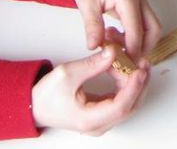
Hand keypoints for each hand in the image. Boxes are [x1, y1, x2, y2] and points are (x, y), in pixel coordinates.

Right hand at [31, 32, 149, 134]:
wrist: (34, 105)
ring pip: (129, 102)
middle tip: (142, 60)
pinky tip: (125, 66)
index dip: (134, 87)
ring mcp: (102, 120)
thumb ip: (93, 64)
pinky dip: (126, 82)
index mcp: (89, 120)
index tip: (140, 69)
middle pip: (130, 106)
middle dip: (139, 82)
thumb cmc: (46, 95)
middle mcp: (98, 125)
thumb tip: (114, 52)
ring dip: (134, 80)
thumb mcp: (67, 74)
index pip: (121, 107)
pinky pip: (122, 99)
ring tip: (133, 59)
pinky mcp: (103, 113)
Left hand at [71, 0, 161, 59]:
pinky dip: (135, 36)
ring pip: (151, 29)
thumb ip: (92, 25)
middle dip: (144, 48)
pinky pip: (143, 25)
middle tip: (124, 60)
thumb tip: (94, 46)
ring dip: (140, 43)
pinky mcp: (137, 7)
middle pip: (154, 30)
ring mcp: (140, 3)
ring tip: (115, 46)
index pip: (137, 31)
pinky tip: (115, 37)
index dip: (132, 50)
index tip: (123, 65)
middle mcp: (140, 1)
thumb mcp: (86, 2)